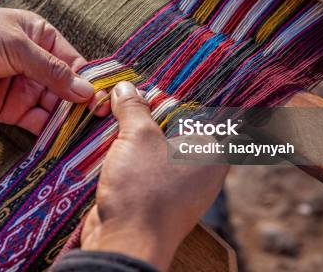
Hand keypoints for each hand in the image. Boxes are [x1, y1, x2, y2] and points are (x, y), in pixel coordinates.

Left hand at [0, 8, 108, 134]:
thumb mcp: (16, 46)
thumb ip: (52, 71)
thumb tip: (86, 91)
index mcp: (41, 37)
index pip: (75, 62)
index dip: (90, 81)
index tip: (106, 99)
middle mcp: (37, 63)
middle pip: (69, 87)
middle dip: (84, 104)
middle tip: (101, 122)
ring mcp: (25, 88)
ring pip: (56, 107)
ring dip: (70, 120)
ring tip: (88, 135)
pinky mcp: (11, 110)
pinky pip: (38, 122)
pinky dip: (51, 132)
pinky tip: (64, 140)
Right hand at [81, 82, 227, 270]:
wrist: (123, 244)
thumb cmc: (144, 191)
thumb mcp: (138, 136)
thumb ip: (134, 108)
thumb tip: (125, 88)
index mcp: (211, 154)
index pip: (210, 115)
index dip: (191, 95)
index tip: (176, 79)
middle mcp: (199, 171)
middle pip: (179, 129)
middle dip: (155, 111)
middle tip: (137, 90)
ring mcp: (177, 187)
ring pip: (158, 149)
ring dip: (138, 133)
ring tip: (119, 110)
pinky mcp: (153, 198)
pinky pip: (144, 167)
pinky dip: (130, 154)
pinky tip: (111, 141)